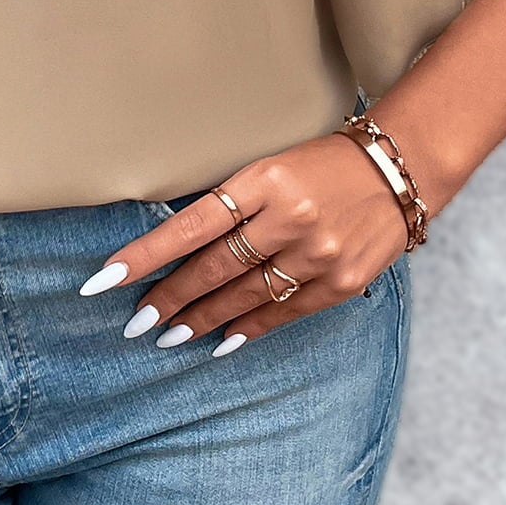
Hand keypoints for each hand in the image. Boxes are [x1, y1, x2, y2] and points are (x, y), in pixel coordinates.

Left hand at [79, 132, 410, 354]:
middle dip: (169, 298)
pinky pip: (285, 313)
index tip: (105, 279)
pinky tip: (222, 340)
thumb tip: (174, 246)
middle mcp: (290, 218)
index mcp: (264, 180)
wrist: (400, 171)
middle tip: (136, 322)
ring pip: (245, 296)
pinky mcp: (342, 281)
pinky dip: (249, 328)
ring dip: (202, 320)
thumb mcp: (271, 166)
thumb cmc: (323, 164)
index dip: (145, 255)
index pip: (191, 224)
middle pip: (214, 267)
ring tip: (169, 335)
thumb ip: (231, 202)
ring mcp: (318, 253)